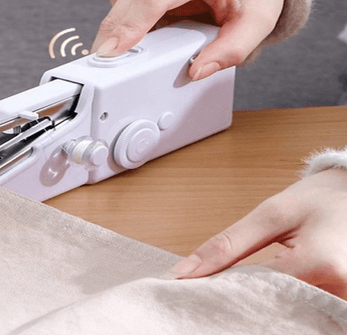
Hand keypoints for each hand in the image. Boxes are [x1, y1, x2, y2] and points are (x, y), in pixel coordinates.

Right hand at [91, 0, 284, 79]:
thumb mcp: (257, 22)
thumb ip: (231, 50)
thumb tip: (196, 72)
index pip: (153, 0)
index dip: (129, 28)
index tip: (110, 53)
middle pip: (126, 6)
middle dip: (113, 42)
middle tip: (112, 74)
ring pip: (115, 7)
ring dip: (119, 33)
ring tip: (142, 49)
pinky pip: (115, 2)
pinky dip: (122, 21)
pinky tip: (143, 27)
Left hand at [168, 169, 346, 299]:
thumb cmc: (316, 200)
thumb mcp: (270, 213)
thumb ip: (228, 244)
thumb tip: (185, 271)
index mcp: (321, 263)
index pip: (258, 291)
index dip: (223, 291)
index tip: (195, 290)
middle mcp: (341, 291)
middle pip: (275, 311)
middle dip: (241, 304)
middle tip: (213, 295)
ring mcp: (344, 301)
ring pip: (289, 317)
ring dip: (261, 306)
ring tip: (236, 294)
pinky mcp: (342, 303)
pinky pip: (304, 314)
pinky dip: (280, 306)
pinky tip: (262, 296)